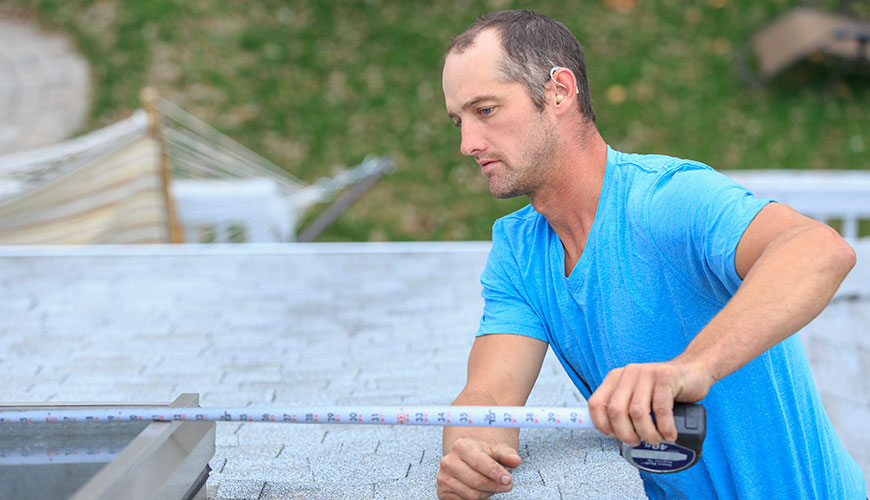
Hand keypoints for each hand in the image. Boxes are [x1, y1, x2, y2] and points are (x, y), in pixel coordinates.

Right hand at [437, 438, 521, 499]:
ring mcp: (443, 477)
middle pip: (476, 481)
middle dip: (495, 486)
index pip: (479, 461)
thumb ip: (507, 455)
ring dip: (488, 493)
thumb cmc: (484, 455)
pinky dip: (478, 499)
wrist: (467, 460)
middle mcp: (448, 461)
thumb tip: (515, 460)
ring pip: (472, 494)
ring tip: (493, 486)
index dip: (495, 472)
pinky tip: (482, 490)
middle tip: (507, 485)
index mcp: (461, 446)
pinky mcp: (442, 492)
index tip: (508, 479)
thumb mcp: (497, 451)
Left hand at [587, 359, 711, 445]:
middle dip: (625, 433)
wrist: (693, 371)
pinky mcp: (666, 378)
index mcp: (616, 378)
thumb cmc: (664, 388)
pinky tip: (669, 434)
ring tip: (655, 439)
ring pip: (637, 412)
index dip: (602, 425)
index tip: (614, 436)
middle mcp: (629, 373)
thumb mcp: (638, 395)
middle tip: (636, 441)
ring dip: (646, 433)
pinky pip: (661, 410)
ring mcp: (647, 374)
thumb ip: (624, 408)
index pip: (596, 404)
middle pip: (616, 410)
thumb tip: (612, 433)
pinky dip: (665, 428)